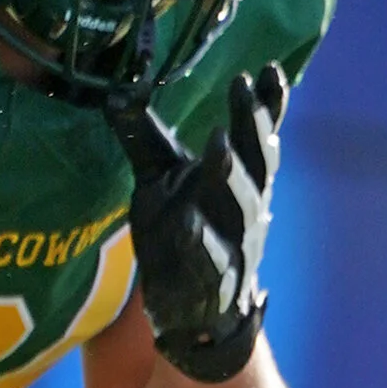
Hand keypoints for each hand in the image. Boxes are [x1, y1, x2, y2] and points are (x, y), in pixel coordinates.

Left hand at [111, 64, 283, 383]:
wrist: (197, 315)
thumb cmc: (183, 236)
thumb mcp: (160, 180)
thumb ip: (144, 137)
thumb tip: (116, 89)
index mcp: (243, 184)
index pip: (259, 141)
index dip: (268, 108)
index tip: (270, 72)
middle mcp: (248, 212)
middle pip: (259, 166)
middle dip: (254, 128)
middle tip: (244, 90)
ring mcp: (236, 248)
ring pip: (241, 209)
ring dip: (232, 176)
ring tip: (220, 143)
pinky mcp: (214, 283)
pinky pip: (210, 260)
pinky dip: (201, 242)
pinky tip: (188, 222)